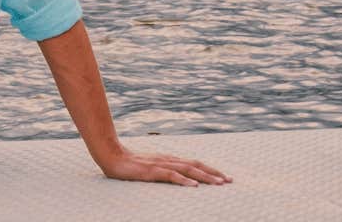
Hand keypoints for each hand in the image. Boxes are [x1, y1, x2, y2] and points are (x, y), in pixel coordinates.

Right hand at [97, 146, 229, 186]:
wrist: (111, 156)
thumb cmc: (130, 164)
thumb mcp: (151, 166)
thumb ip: (164, 169)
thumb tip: (178, 176)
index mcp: (169, 159)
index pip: (194, 163)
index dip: (210, 169)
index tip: (224, 177)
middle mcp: (168, 159)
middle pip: (196, 165)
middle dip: (214, 173)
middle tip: (229, 181)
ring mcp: (160, 164)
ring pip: (187, 169)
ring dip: (204, 177)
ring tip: (218, 183)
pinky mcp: (152, 171)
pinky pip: (171, 175)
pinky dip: (184, 180)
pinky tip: (193, 186)